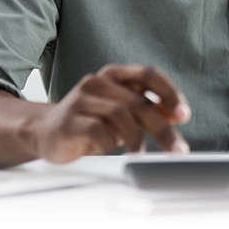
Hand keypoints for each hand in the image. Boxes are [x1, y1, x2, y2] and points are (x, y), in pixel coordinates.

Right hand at [27, 64, 191, 163]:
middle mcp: (97, 82)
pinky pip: (101, 133)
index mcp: (113, 75)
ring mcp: (81, 100)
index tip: (183, 115)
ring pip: (122, 117)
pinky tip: (109, 150)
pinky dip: (112, 145)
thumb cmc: (88, 121)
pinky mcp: (69, 120)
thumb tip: (177, 114)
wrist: (45, 132)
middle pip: (139, 102)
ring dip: (137, 141)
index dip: (169, 93)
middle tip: (177, 150)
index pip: (148, 74)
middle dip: (163, 129)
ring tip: (138, 155)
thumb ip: (145, 108)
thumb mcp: (121, 111)